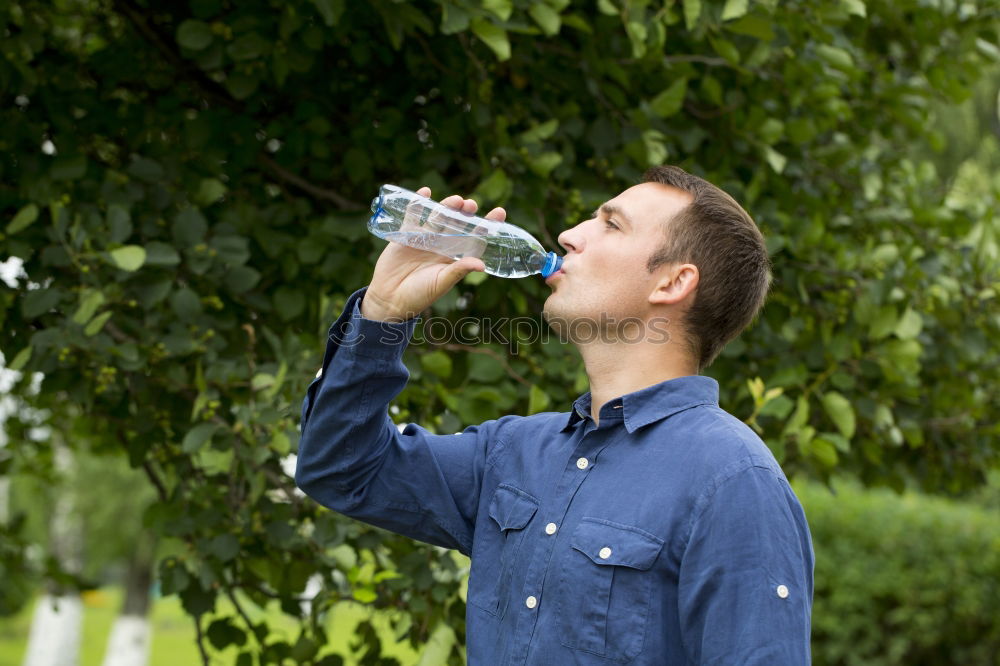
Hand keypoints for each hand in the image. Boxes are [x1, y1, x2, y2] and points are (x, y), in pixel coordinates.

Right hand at [361, 187, 505, 320]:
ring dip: (446, 206)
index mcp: (454, 257)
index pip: (474, 238)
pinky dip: (417, 204)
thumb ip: (459, 270)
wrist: (389, 299)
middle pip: (456, 224)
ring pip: (438, 217)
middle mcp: (441, 245)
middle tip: (471, 204)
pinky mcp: (406, 235)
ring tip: (456, 200)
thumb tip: (481, 265)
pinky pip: (413, 215)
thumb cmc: (419, 295)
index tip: (499, 212)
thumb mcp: (441, 282)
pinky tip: (425, 192)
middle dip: (465, 213)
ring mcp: (423, 238)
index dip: (486, 226)